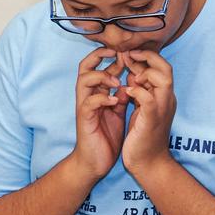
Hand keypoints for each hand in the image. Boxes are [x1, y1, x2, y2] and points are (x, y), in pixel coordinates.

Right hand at [69, 45, 127, 181]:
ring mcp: (84, 107)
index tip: (127, 53)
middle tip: (118, 55)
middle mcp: (87, 96)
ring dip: (102, 77)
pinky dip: (103, 99)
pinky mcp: (84, 120)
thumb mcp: (118, 111)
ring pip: (84, 80)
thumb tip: (130, 81)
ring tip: (118, 83)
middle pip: (85, 66)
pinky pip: (89, 103)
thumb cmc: (106, 136)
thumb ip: (122, 95)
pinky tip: (115, 101)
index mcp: (96, 92)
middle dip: (100, 56)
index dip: (111, 56)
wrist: (95, 162)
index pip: (98, 65)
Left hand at [120, 50, 178, 176]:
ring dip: (144, 72)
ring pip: (163, 78)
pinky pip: (148, 98)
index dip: (146, 57)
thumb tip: (133, 73)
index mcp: (164, 96)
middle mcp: (166, 99)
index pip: (162, 67)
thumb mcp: (141, 108)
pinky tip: (126, 92)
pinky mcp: (152, 119)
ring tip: (130, 75)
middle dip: (147, 57)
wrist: (148, 163)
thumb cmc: (143, 136)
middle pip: (166, 67)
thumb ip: (140, 90)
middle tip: (128, 56)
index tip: (128, 55)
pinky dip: (137, 91)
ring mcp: (161, 109)